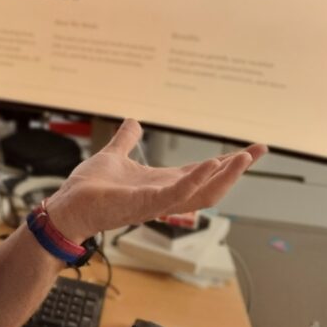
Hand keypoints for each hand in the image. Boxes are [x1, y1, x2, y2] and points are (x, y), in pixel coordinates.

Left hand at [47, 119, 267, 241]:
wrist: (67, 205)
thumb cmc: (89, 187)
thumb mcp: (113, 155)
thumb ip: (125, 140)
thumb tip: (133, 121)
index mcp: (161, 182)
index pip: (202, 173)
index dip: (226, 162)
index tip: (251, 150)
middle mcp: (164, 194)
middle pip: (211, 186)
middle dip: (236, 170)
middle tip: (259, 152)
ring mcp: (155, 202)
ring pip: (201, 194)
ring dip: (223, 177)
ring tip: (241, 158)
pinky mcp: (142, 204)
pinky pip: (174, 194)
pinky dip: (193, 181)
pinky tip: (209, 165)